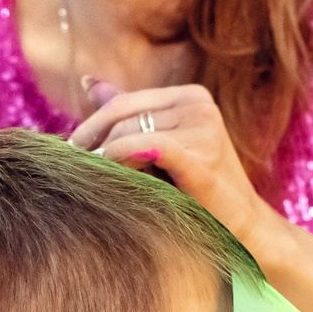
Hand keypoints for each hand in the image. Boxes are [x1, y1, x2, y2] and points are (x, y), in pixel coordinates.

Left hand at [65, 79, 275, 245]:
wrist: (240, 229)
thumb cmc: (195, 191)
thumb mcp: (160, 145)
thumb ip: (129, 114)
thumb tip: (88, 82)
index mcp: (190, 97)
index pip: (124, 103)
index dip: (92, 126)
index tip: (72, 152)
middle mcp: (199, 106)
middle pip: (125, 117)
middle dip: (94, 142)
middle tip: (75, 168)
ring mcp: (205, 129)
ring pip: (132, 133)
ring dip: (108, 158)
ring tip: (95, 180)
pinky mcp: (204, 158)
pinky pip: (150, 145)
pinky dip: (123, 154)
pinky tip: (108, 168)